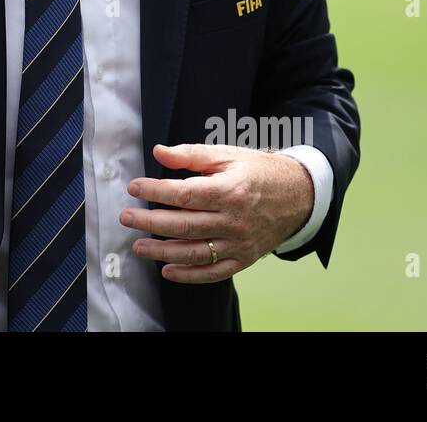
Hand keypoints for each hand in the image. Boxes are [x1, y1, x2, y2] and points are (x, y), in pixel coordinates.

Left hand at [119, 142, 313, 283]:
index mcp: (229, 190)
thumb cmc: (259, 172)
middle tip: (127, 218)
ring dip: (162, 252)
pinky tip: (168, 270)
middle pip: (184, 225)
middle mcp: (234, 220)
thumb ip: (191, 154)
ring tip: (139, 246)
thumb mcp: (227, 155)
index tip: (134, 187)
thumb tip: (159, 152)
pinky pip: (214, 272)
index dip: (155, 190)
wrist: (299, 195)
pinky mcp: (244, 258)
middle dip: (150, 222)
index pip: (184, 194)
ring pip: (195, 252)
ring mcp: (239, 242)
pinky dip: (189, 275)